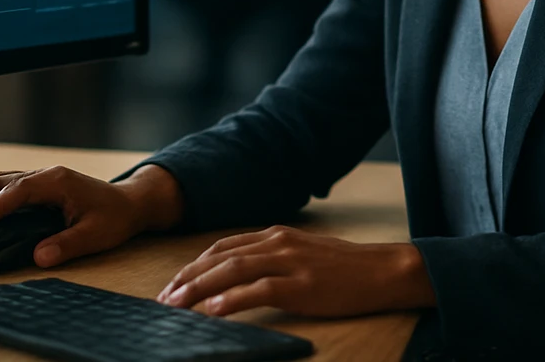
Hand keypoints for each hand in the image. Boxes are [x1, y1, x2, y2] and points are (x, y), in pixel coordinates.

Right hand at [0, 164, 182, 268]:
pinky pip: (5, 187)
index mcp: (57, 182)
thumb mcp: (96, 234)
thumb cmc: (115, 217)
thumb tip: (38, 257)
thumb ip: (67, 245)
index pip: (16, 192)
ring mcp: (41, 178)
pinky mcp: (39, 187)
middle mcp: (45, 175)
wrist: (130, 203)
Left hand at [159, 225, 434, 317]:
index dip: (194, 264)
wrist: (382, 271)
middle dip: (187, 277)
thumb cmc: (344, 267)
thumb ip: (273, 259)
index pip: (223, 246)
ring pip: (233, 270)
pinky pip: (259, 290)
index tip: (173, 284)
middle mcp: (278, 243)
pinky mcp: (301, 285)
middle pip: (220, 256)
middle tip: (163, 299)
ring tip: (177, 305)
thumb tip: (239, 276)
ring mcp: (289, 262)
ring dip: (199, 288)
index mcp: (276, 235)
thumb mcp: (303, 253)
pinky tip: (214, 310)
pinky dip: (232, 299)